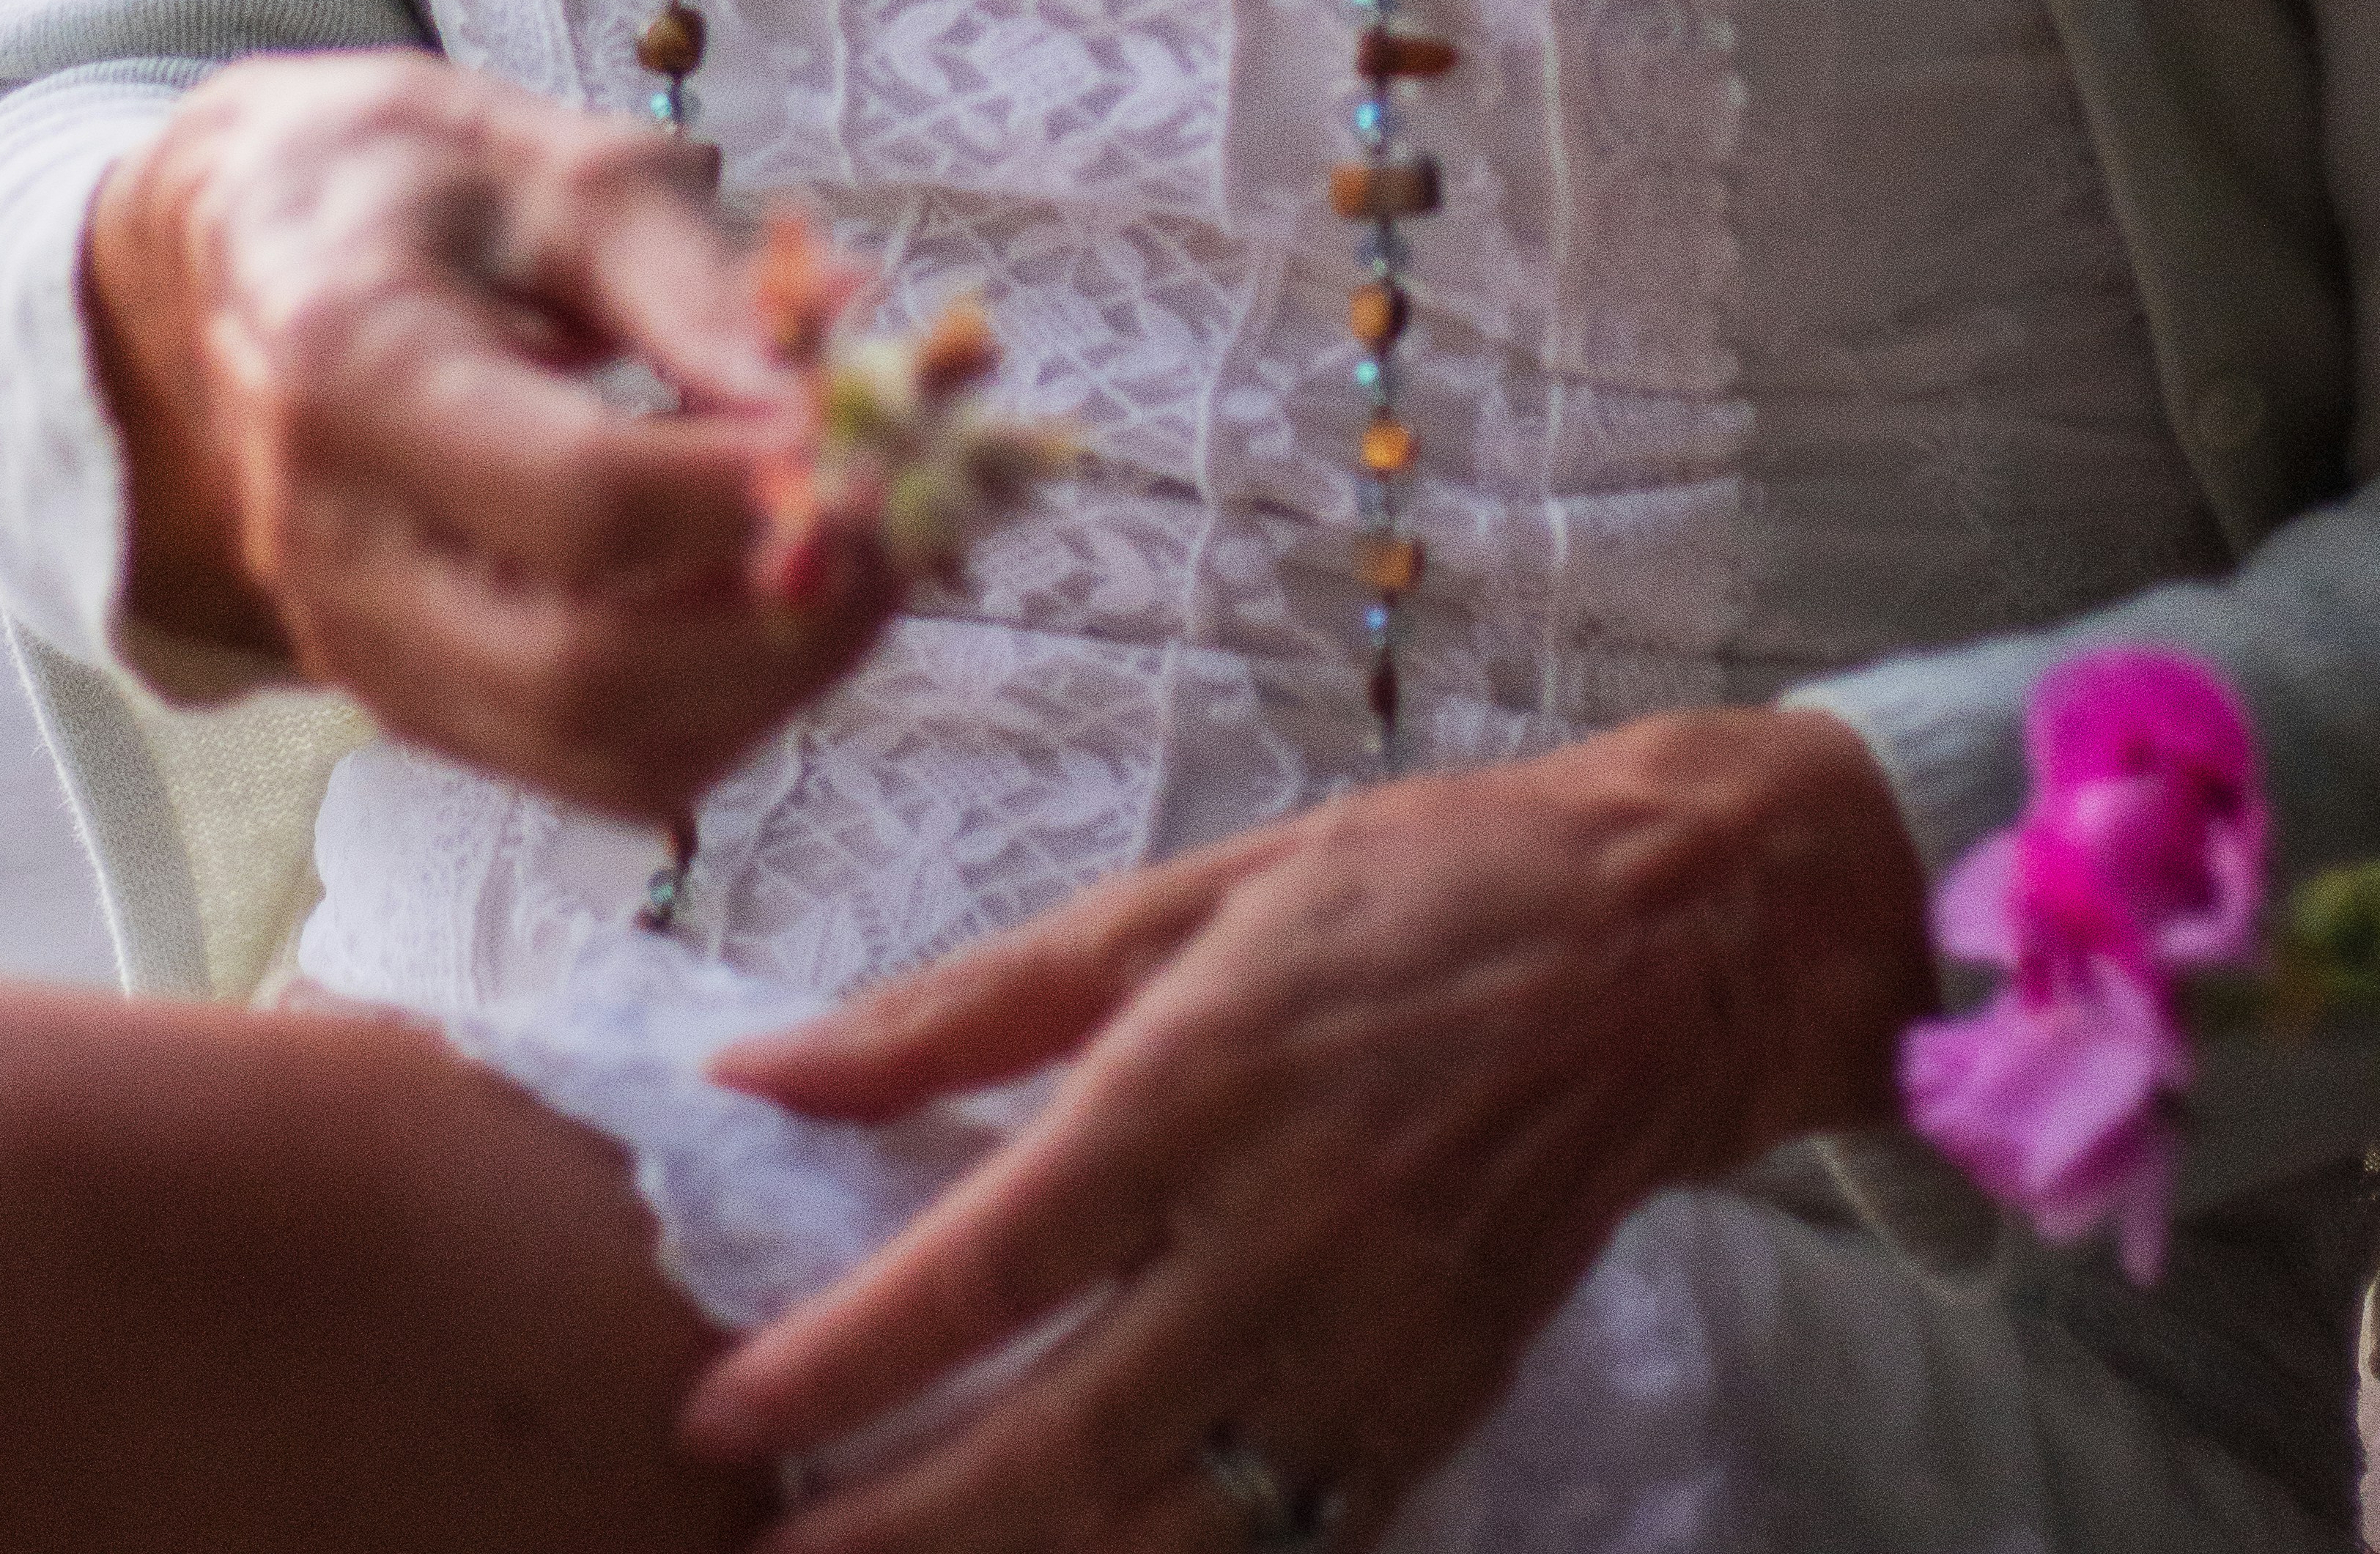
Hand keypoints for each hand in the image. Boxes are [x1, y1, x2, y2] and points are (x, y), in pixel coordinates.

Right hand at [81, 54, 892, 821]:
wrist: (245, 257)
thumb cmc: (412, 186)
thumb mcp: (556, 167)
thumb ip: (696, 284)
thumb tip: (842, 383)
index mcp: (352, 372)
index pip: (580, 501)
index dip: (751, 491)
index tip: (870, 435)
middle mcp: (336, 546)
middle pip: (584, 672)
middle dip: (780, 620)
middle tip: (900, 517)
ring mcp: (362, 649)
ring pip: (597, 754)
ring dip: (771, 684)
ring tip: (864, 558)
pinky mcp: (411, 702)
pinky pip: (585, 767)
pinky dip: (717, 712)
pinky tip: (781, 600)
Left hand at [676, 706, 1932, 1551]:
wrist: (1663, 952)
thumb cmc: (1408, 891)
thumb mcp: (1178, 896)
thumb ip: (964, 1006)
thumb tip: (765, 1069)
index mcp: (1206, 1082)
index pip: (987, 1264)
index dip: (839, 1365)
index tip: (715, 1418)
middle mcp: (1283, 1238)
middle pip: (1057, 1442)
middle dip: (891, 1529)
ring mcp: (1366, 1350)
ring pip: (1161, 1534)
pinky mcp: (1428, 1418)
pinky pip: (1277, 1549)